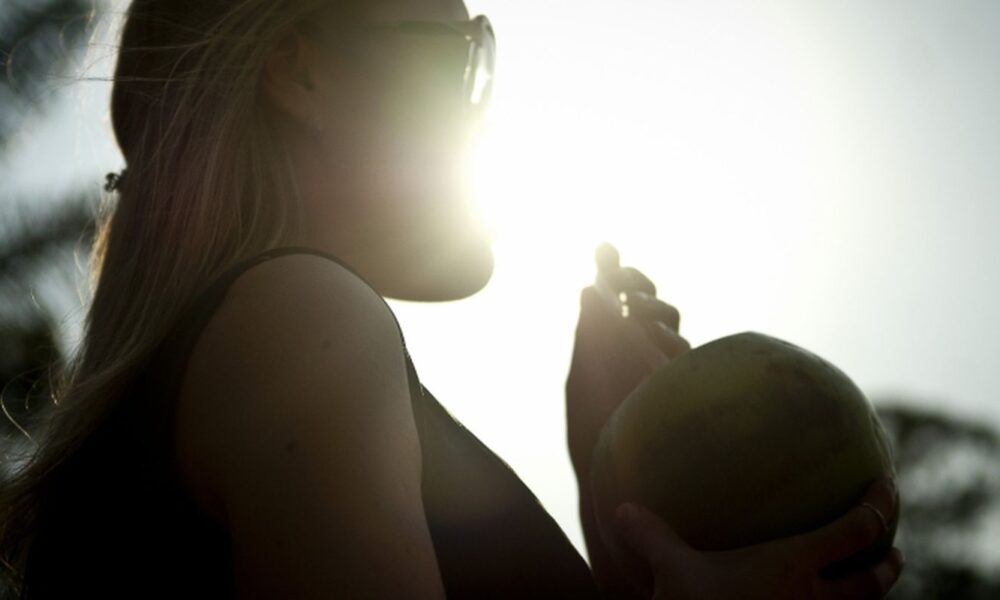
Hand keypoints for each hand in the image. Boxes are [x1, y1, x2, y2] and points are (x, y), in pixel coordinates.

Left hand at [566, 244, 688, 476]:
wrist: (608, 469)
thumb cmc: (592, 422)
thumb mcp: (584, 370)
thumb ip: (590, 329)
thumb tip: (587, 285)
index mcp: (617, 339)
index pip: (624, 295)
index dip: (618, 270)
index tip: (604, 250)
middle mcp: (644, 346)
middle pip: (650, 300)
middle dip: (636, 283)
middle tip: (618, 280)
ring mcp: (664, 362)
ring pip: (667, 320)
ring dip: (649, 308)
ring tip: (629, 308)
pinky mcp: (680, 381)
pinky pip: (679, 350)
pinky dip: (664, 338)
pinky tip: (646, 334)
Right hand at [611, 478, 904, 599]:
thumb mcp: (672, 571)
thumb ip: (652, 536)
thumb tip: (622, 508)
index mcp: (795, 565)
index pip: (855, 530)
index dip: (878, 505)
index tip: (887, 485)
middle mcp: (815, 598)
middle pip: (872, 579)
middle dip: (887, 561)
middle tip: (892, 548)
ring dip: (874, 595)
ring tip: (874, 585)